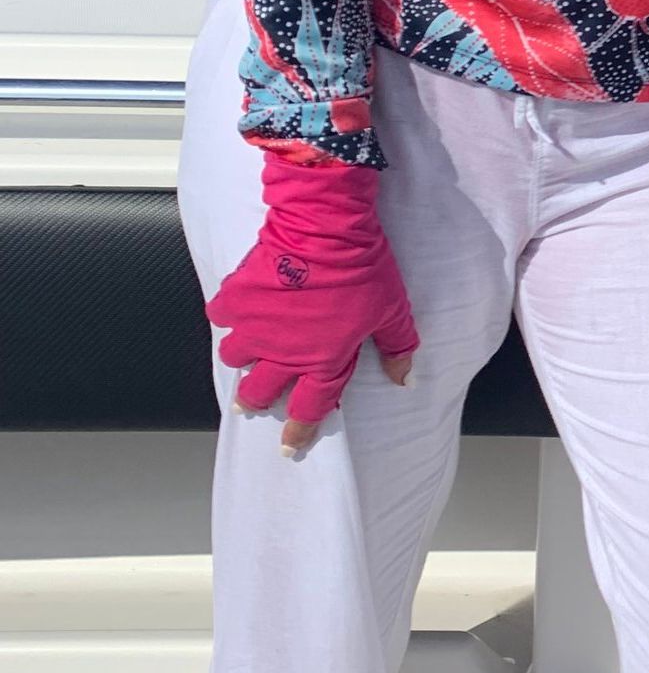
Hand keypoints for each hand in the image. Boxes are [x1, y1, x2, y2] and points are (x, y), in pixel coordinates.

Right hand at [210, 152, 417, 452]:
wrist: (325, 226)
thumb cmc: (362, 267)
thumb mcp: (393, 310)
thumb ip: (397, 348)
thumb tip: (403, 378)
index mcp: (323, 361)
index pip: (309, 408)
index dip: (300, 430)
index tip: (290, 446)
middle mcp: (283, 353)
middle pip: (258, 393)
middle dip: (256, 400)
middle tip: (255, 398)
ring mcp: (256, 327)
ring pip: (234, 357)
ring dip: (241, 356)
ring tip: (247, 349)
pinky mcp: (237, 297)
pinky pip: (221, 316)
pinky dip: (228, 313)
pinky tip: (239, 306)